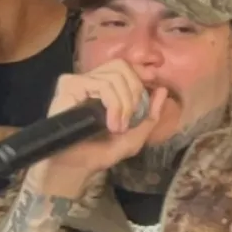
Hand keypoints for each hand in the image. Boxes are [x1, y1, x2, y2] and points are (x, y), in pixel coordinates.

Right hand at [28, 59, 167, 198]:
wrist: (78, 167)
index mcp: (103, 87)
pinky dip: (113, 104)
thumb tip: (162, 90)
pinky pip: (101, 84)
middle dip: (134, 92)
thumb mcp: (134, 135)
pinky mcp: (68, 86)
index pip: (123, 65)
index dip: (139, 70)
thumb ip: (150, 114)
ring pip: (113, 76)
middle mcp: (90, 80)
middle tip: (130, 118)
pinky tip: (109, 123)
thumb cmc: (101, 152)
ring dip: (124, 104)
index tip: (152, 79)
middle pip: (121, 66)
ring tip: (118, 127)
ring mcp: (77, 82)